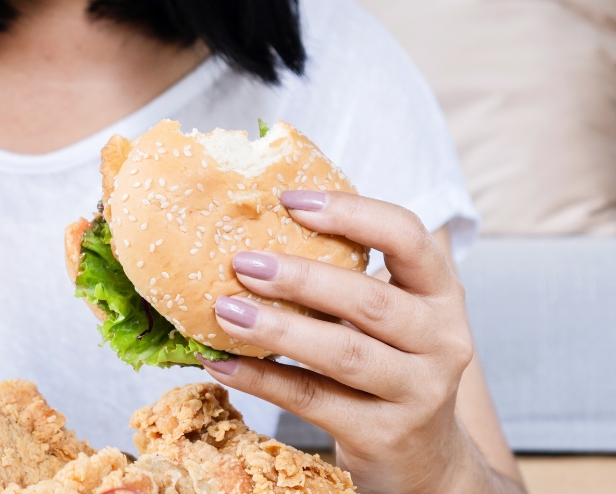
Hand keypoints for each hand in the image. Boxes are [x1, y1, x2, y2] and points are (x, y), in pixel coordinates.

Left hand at [198, 191, 505, 493]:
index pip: (407, 237)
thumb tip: (253, 234)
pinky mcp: (385, 435)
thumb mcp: (388, 319)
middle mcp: (442, 341)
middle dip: (301, 277)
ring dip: (278, 329)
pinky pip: (313, 401)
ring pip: (344, 353)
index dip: (351, 213)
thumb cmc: (389, 369)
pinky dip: (262, 380)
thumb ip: (345, 278)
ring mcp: (418, 392)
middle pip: (370, 300)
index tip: (289, 200)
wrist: (425, 461)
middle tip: (243, 262)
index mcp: (440, 295)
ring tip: (225, 310)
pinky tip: (221, 364)